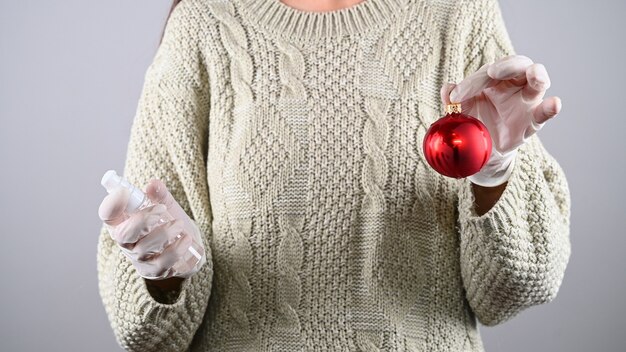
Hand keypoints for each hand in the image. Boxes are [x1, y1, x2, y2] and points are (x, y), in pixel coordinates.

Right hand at [98, 179, 204, 279]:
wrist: (189, 247)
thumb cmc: (170, 223)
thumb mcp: (166, 206)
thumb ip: (160, 195)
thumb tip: (154, 184)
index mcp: (123, 223)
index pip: (108, 216)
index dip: (111, 205)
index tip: (124, 192)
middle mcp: (127, 243)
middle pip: (123, 235)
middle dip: (142, 220)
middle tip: (161, 209)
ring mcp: (140, 260)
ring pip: (144, 248)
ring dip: (165, 233)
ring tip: (179, 224)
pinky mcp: (155, 271)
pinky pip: (162, 263)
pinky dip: (176, 249)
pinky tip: (186, 239)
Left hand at [440, 54, 561, 186]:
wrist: (482, 150)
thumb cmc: (475, 122)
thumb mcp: (460, 110)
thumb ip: (453, 99)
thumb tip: (447, 89)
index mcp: (495, 78)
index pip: (488, 71)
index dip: (471, 82)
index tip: (455, 98)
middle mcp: (514, 84)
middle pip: (518, 64)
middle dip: (507, 65)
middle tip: (493, 72)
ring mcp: (527, 101)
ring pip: (538, 81)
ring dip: (537, 76)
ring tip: (534, 75)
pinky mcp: (533, 121)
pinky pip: (544, 113)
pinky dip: (550, 108)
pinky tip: (554, 104)